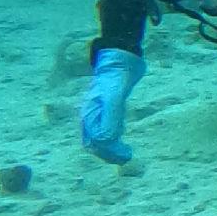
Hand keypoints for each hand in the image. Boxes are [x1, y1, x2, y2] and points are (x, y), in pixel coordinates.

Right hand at [79, 48, 144, 164]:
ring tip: (126, 152)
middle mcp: (90, 115)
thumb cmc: (117, 76)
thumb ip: (111, 118)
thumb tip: (108, 140)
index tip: (125, 156)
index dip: (108, 152)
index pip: (94, 141)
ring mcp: (97, 111)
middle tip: (127, 157)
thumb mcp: (115, 97)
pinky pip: (103, 127)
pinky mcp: (105, 107)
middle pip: (94, 142)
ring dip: (110, 148)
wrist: (120, 58)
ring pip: (98, 137)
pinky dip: (111, 137)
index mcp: (89, 114)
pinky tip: (120, 138)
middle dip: (109, 153)